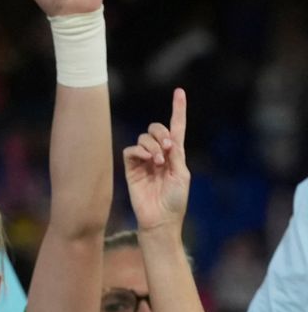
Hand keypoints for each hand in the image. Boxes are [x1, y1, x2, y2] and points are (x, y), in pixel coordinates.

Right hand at [124, 89, 188, 233]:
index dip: (178, 109)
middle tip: (167, 148)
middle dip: (161, 133)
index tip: (179, 92)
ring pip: (143, 138)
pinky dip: (139, 151)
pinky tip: (148, 161)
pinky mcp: (130, 169)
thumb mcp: (182, 174)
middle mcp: (158, 154)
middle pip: (156, 128)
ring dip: (152, 145)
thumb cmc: (175, 200)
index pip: (176, 127)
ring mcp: (144, 161)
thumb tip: (166, 141)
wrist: (160, 219)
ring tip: (158, 161)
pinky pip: (131, 150)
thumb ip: (175, 155)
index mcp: (175, 154)